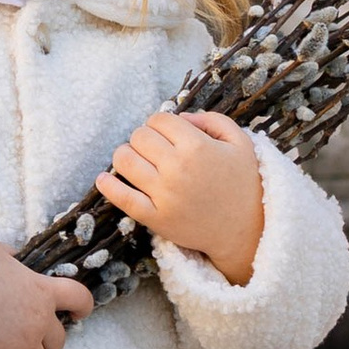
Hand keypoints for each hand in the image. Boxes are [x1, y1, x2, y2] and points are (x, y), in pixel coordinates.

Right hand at [0, 248, 95, 348]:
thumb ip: (10, 257)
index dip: (82, 307)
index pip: (79, 298)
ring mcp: (23, 344)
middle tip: (25, 338)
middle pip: (58, 342)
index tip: (77, 314)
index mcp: (42, 290)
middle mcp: (39, 319)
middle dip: (44, 342)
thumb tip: (13, 256)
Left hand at [99, 110, 264, 286]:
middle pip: (139, 136)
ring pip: (124, 160)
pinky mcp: (155, 218)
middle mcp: (177, 168)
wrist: (245, 231)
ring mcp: (164, 194)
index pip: (159, 119)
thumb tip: (180, 117)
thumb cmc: (243, 184)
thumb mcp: (240, 142)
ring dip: (126, 155)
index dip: (160, 123)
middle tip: (154, 148)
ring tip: (137, 161)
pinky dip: (108, 186)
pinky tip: (104, 179)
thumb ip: (212, 120)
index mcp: (197, 146)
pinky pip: (122, 198)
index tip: (167, 134)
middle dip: (144, 138)